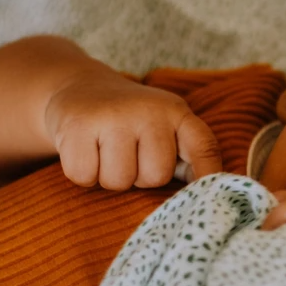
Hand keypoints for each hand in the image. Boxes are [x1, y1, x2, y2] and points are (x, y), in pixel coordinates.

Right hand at [44, 68, 221, 189]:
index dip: (207, 175)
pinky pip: (85, 177)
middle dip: (140, 178)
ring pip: (119, 181)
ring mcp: (113, 116)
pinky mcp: (78, 125)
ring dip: (110, 177)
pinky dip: (83, 174)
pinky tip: (85, 150)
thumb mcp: (166, 128)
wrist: (80, 87)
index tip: (206, 198)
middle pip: (155, 176)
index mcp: (176, 112)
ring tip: (106, 153)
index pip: (203, 147)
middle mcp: (149, 110)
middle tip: (128, 156)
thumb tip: (207, 194)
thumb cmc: (132, 122)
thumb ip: (188, 157)